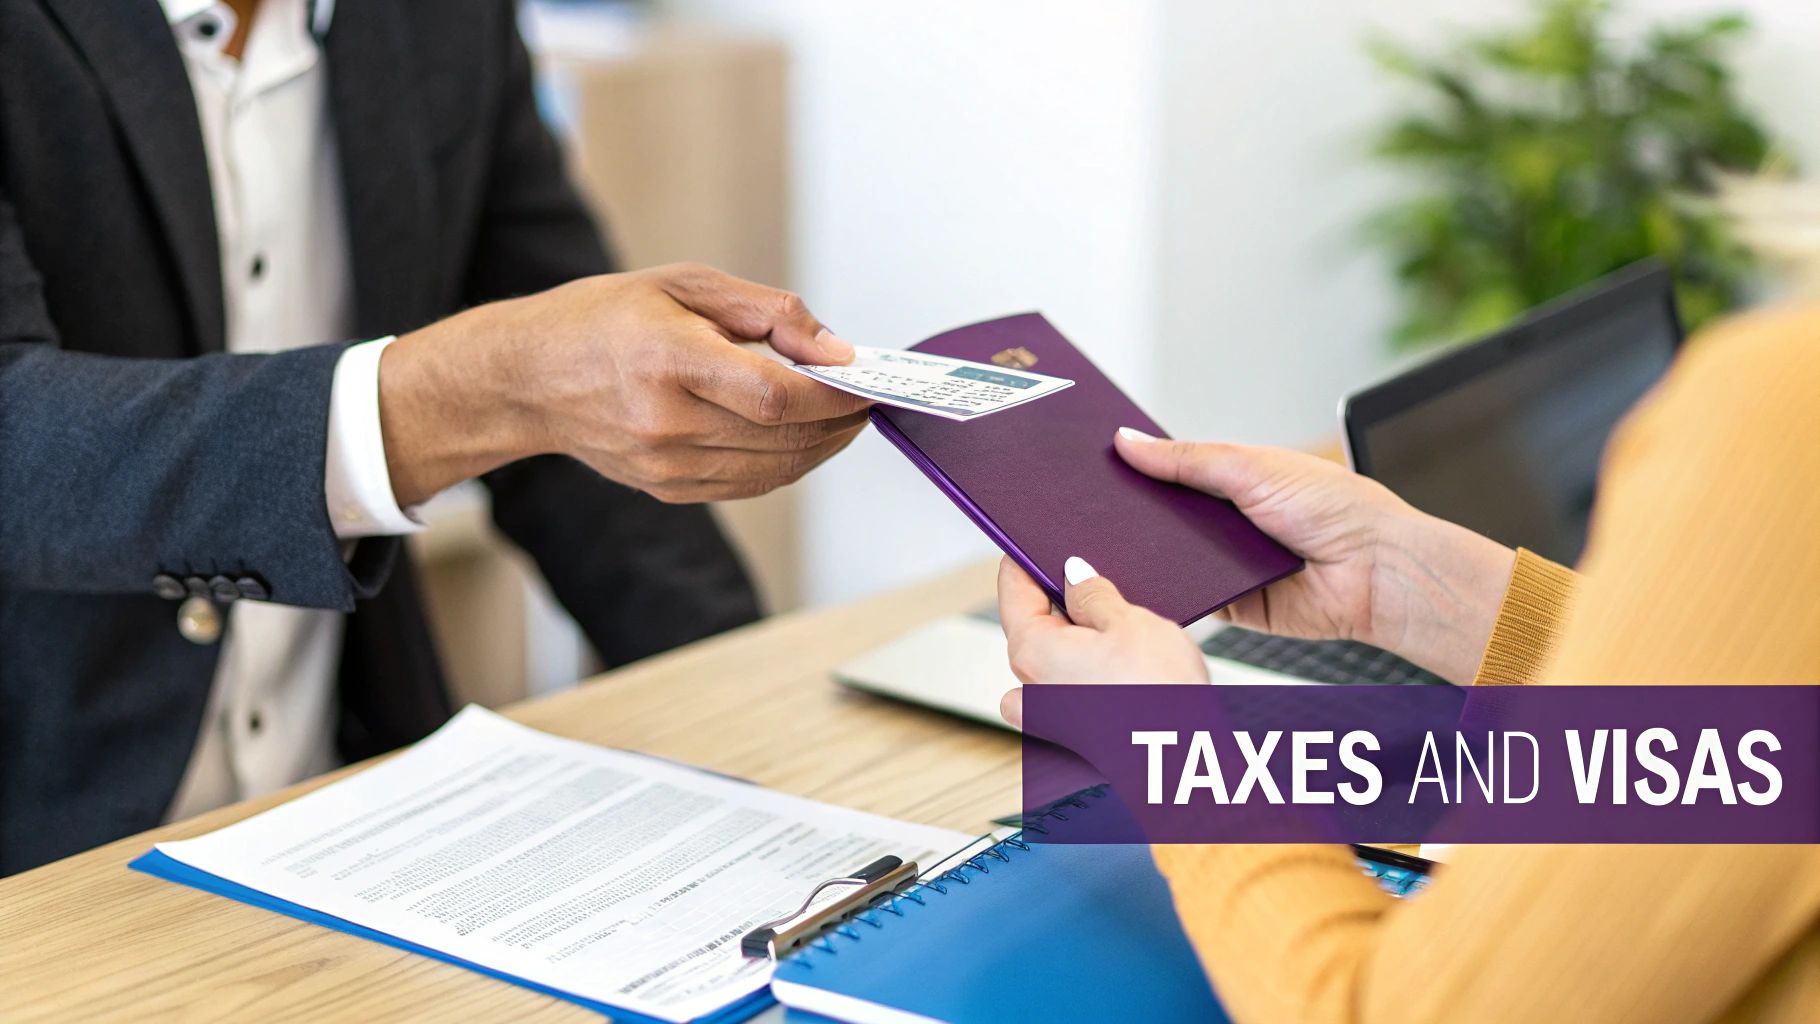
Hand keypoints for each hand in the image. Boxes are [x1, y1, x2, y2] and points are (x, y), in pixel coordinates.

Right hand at [379, 263, 871, 504]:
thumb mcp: (684, 284)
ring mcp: (665, 463)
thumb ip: (768, 313)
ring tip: (840, 417)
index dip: (834, 396)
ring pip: (774, 468)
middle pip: (784, 437)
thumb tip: (835, 350)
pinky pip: (748, 485)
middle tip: (864, 400)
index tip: (866, 383)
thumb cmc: (601, 319)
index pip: (776, 395)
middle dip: (839, 421)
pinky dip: (785, 464)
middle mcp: (667, 421)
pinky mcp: (666, 488)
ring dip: (820, 447)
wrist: (526, 379)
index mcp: (669, 359)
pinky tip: (799, 439)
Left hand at [997, 555, 1208, 728]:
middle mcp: (1030, 686)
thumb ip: (1094, 594)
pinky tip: (1119, 666)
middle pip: (1033, 623)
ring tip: (1119, 627)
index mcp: (1030, 651)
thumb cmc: (1157, 698)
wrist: (1184, 762)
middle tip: (1096, 578)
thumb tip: (1074, 574)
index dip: (1024, 560)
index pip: (1013, 590)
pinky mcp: (1075, 734)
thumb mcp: (1128, 623)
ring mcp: (1050, 715)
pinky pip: (1068, 689)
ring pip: (1053, 657)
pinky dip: (1085, 673)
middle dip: (1060, 599)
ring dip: (1077, 639)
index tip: (1034, 541)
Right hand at [1113, 429, 1514, 683]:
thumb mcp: (1252, 467)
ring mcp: (1227, 563)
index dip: (1136, 468)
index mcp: (1235, 479)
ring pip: (1169, 557)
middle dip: (1134, 513)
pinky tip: (1146, 577)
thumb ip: (1187, 459)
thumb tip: (1130, 442)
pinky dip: (1170, 589)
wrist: (1376, 572)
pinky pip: (1188, 596)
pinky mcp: (1231, 604)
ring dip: (1150, 552)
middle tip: (1094, 505)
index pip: (1171, 470)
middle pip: (1163, 516)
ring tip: (1112, 539)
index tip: (1096, 463)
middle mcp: (1228, 521)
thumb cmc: (1338, 509)